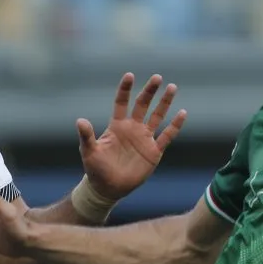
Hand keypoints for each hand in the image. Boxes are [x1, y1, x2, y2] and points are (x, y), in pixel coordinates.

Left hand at [79, 73, 185, 201]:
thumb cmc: (95, 169)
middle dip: (149, 91)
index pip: (122, 103)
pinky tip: (183, 113)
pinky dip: (175, 125)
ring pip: (157, 116)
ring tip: (172, 87)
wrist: (108, 188)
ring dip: (164, 103)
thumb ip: (87, 136)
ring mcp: (144, 139)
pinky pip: (167, 136)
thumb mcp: (89, 151)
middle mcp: (132, 128)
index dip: (126, 89)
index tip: (130, 75)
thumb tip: (80, 121)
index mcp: (117, 126)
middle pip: (142, 105)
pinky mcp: (154, 151)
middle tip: (157, 77)